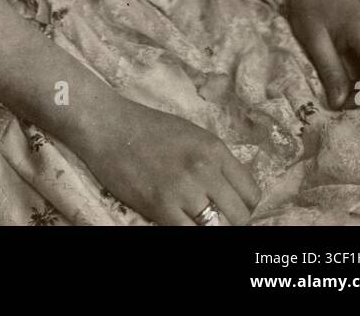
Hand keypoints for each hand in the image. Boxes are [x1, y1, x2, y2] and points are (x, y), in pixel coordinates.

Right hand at [84, 96, 259, 225]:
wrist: (108, 125)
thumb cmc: (146, 128)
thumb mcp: (191, 135)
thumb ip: (213, 161)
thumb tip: (230, 190)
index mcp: (214, 148)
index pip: (250, 192)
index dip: (244, 206)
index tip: (232, 209)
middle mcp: (205, 168)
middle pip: (240, 215)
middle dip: (231, 222)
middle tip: (215, 220)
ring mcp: (184, 189)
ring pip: (218, 229)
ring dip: (211, 229)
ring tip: (197, 223)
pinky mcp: (161, 206)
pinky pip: (189, 234)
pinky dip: (189, 232)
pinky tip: (180, 223)